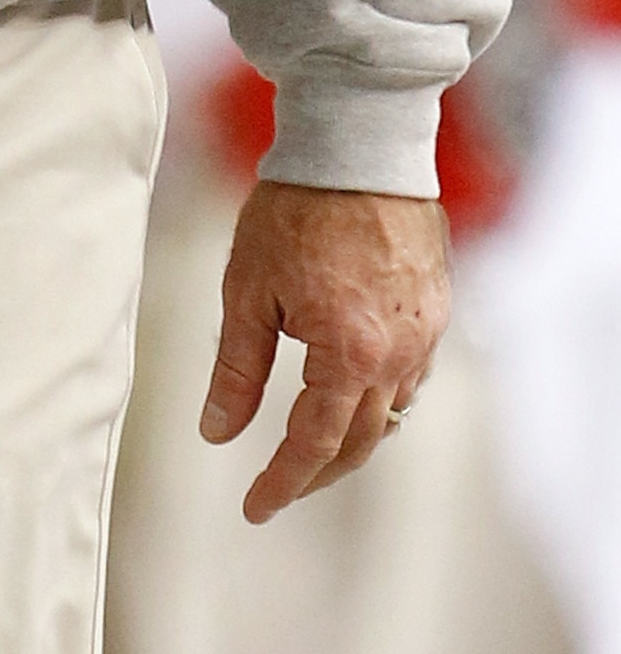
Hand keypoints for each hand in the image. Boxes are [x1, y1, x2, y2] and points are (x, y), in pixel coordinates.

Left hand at [199, 180, 449, 524]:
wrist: (358, 145)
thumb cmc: (297, 209)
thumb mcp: (248, 289)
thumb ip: (236, 368)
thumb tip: (217, 432)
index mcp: (349, 355)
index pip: (314, 445)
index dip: (281, 483)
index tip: (255, 507)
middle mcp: (399, 354)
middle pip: (360, 441)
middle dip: (317, 474)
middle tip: (279, 488)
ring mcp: (426, 333)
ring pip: (392, 412)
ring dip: (352, 437)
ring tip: (312, 447)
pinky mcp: (436, 308)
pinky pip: (412, 375)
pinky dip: (379, 396)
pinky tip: (352, 390)